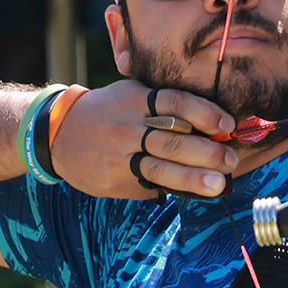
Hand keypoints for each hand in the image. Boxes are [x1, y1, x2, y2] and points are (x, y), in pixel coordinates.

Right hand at [48, 82, 238, 199]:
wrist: (56, 133)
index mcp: (136, 99)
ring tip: (219, 184)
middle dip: (207, 151)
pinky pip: (147, 184)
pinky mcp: (113, 179)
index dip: (205, 112)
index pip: (176, 102)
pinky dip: (172, 187)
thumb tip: (210, 126)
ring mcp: (119, 155)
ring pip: (161, 167)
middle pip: (173, 138)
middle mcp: (128, 126)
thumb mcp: (129, 95)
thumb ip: (162, 104)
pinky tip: (193, 192)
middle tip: (231, 160)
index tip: (227, 125)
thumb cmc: (107, 111)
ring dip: (194, 177)